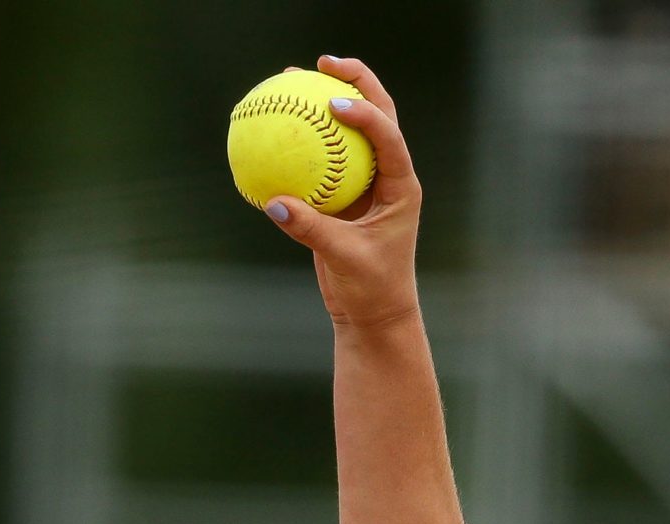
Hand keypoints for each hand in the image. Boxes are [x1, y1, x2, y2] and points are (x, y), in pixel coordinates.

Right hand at [263, 55, 422, 329]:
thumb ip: (311, 230)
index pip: (388, 137)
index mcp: (401, 187)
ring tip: (291, 76)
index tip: (333, 103)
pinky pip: (318, 157)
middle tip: (323, 62)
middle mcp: (387, 177)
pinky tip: (269, 123)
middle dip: (354, 81)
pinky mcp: (341, 194)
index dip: (366, 114)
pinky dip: (299, 139)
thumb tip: (273, 203)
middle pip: (377, 114)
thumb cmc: (372, 290)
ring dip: (323, 99)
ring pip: (346, 130)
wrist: (373, 315)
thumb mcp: (345, 260)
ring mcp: (364, 183)